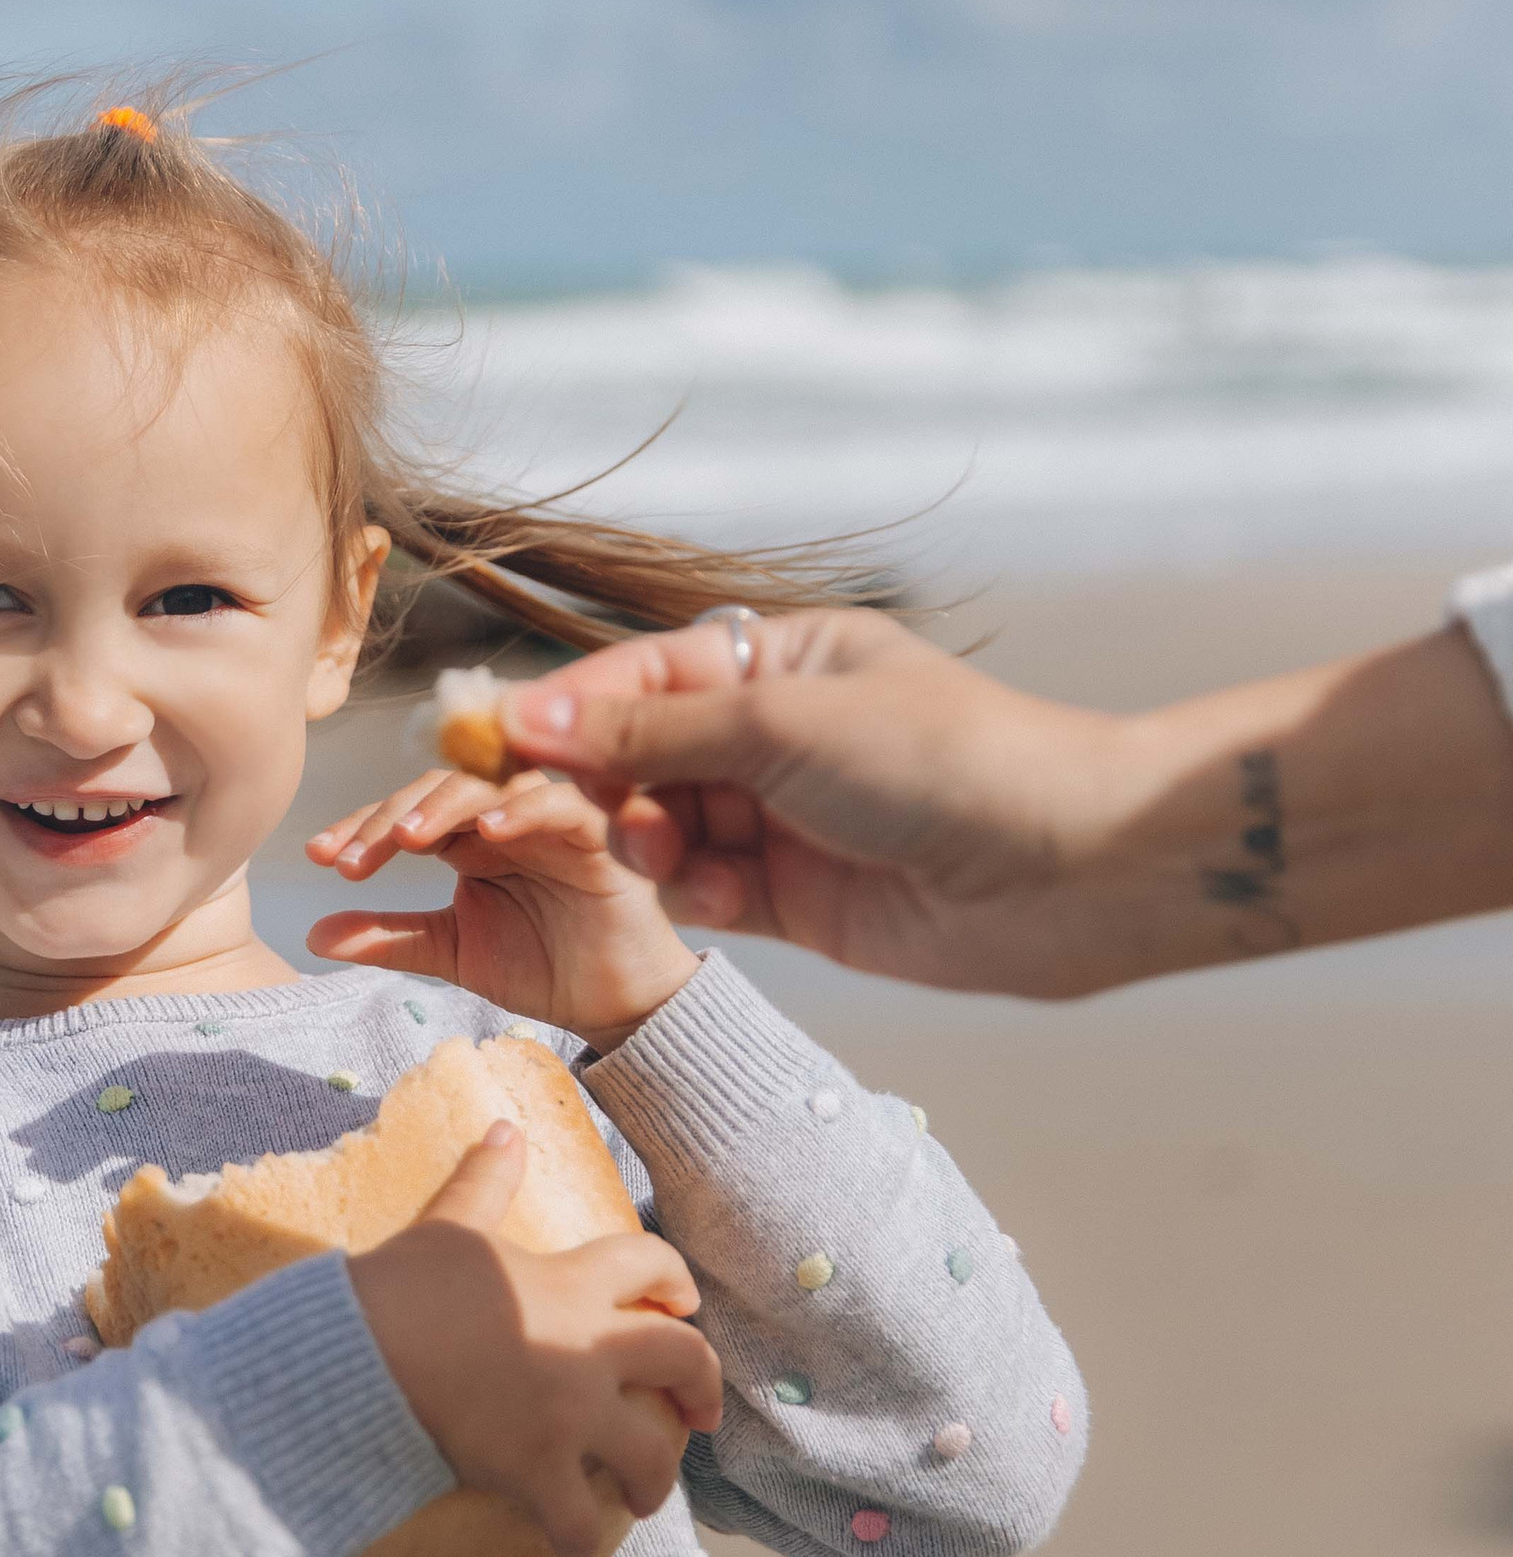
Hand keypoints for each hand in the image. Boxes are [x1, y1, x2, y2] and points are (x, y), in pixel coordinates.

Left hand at [306, 760, 698, 1050]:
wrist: (616, 1006)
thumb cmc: (542, 968)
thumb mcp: (453, 951)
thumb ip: (389, 938)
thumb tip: (312, 935)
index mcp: (469, 837)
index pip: (408, 811)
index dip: (362, 827)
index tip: (319, 856)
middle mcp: (505, 817)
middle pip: (441, 788)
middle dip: (390, 817)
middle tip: (351, 857)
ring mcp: (550, 819)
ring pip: (493, 785)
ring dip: (446, 805)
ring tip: (407, 840)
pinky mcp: (598, 834)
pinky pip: (560, 804)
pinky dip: (523, 810)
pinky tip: (486, 835)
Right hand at [348, 1126, 721, 1556]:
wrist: (358, 1358)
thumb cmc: (402, 1288)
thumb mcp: (449, 1225)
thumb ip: (485, 1180)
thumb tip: (506, 1128)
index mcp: (573, 1283)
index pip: (652, 1265)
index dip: (674, 1280)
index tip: (683, 1301)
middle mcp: (588, 1349)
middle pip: (684, 1361)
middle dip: (702, 1389)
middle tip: (701, 1413)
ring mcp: (569, 1416)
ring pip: (649, 1454)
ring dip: (654, 1477)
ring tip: (643, 1491)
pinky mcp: (536, 1471)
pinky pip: (579, 1520)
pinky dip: (578, 1534)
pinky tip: (571, 1537)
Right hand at [479, 607, 1145, 995]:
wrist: (1068, 869)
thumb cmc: (945, 760)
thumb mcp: (784, 725)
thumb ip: (651, 733)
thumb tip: (527, 718)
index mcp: (776, 658)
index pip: (636, 682)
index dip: (561, 714)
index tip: (488, 748)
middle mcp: (772, 733)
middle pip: (635, 759)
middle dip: (585, 788)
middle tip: (531, 821)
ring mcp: (781, 817)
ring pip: (659, 828)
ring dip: (637, 844)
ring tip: (649, 854)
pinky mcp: (793, 898)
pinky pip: (703, 890)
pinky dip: (688, 893)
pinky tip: (706, 894)